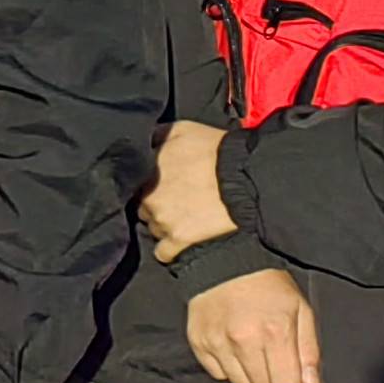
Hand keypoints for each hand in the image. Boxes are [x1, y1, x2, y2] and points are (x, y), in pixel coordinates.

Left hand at [140, 118, 235, 263]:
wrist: (249, 180)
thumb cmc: (219, 153)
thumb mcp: (184, 130)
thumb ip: (156, 136)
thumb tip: (144, 140)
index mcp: (146, 171)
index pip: (133, 183)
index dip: (148, 185)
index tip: (162, 186)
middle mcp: (147, 197)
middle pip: (142, 207)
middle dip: (157, 205)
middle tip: (180, 201)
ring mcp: (162, 220)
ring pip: (153, 228)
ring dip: (166, 225)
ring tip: (189, 217)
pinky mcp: (178, 241)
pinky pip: (164, 252)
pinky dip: (171, 249)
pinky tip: (184, 239)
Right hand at [187, 264, 323, 382]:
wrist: (224, 263)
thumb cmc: (267, 286)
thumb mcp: (301, 310)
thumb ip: (309, 350)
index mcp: (276, 333)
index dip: (293, 381)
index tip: (291, 369)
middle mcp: (245, 341)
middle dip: (272, 378)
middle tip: (271, 356)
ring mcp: (219, 343)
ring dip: (250, 374)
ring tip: (252, 351)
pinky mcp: (200, 343)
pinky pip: (219, 374)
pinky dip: (228, 367)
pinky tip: (233, 347)